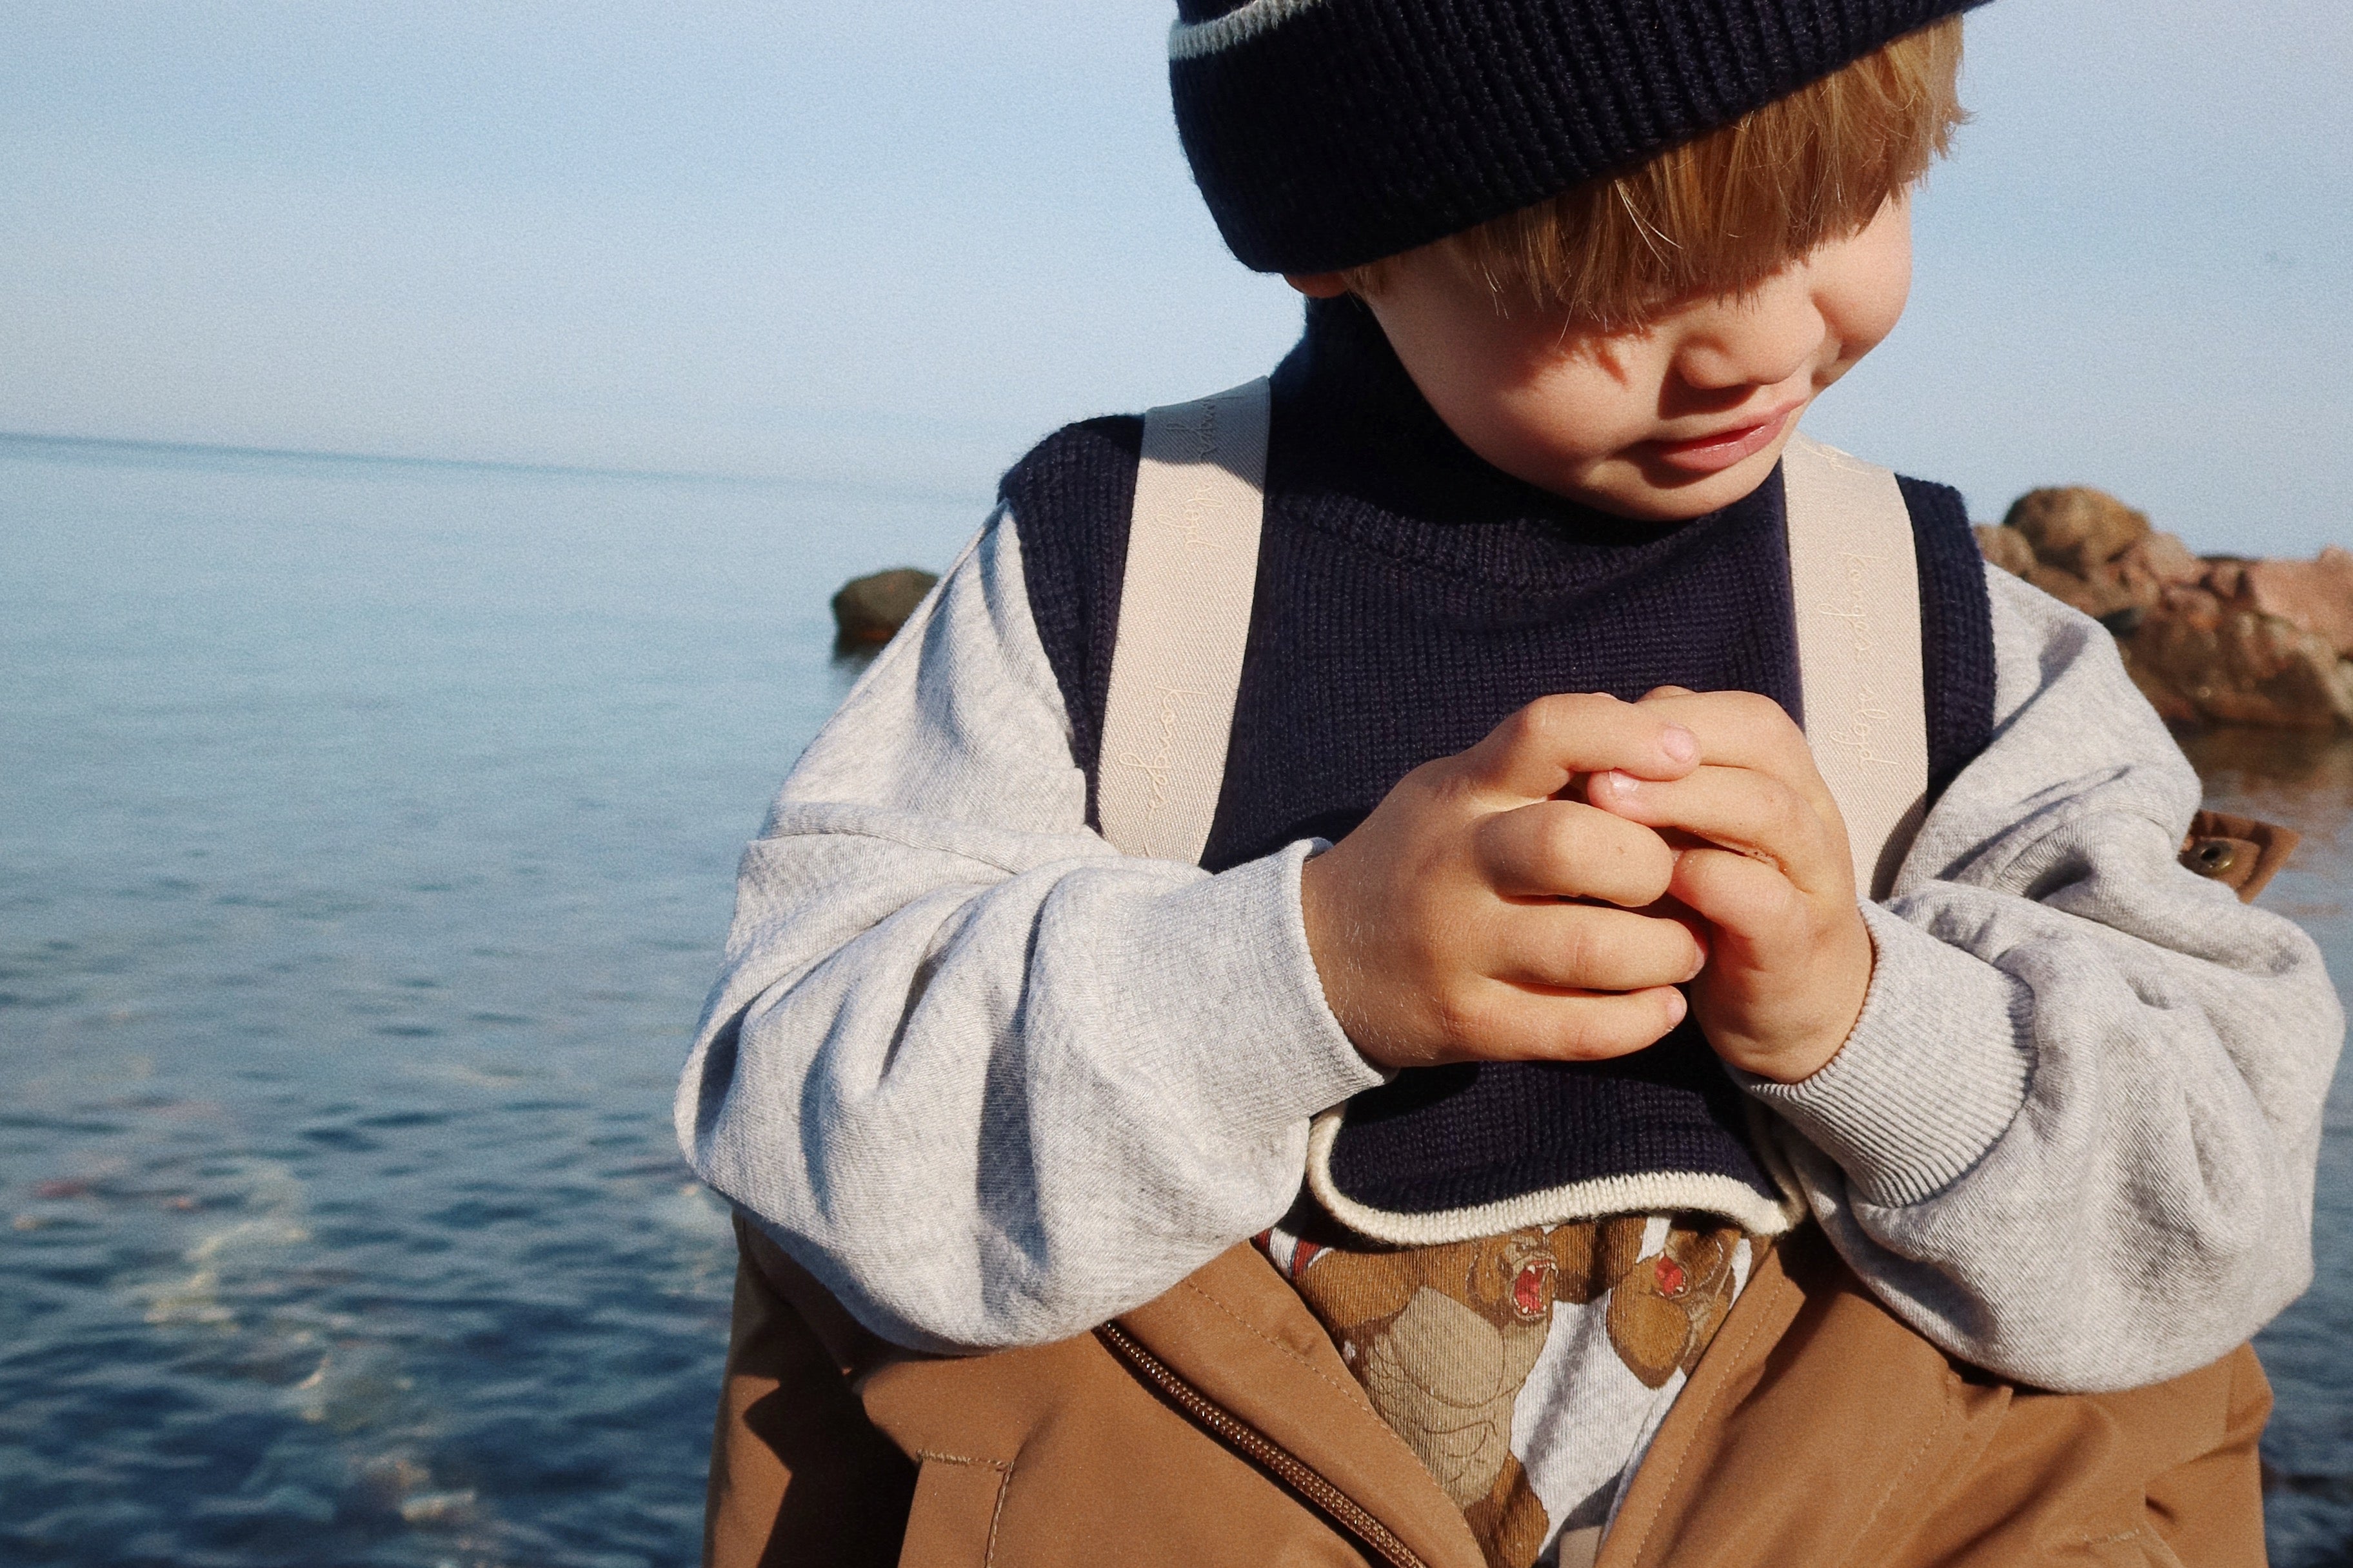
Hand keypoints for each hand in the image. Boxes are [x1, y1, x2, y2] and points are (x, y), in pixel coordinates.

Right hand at [1300, 694, 1710, 1071]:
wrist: (1320, 959)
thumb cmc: (1426, 857)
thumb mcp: (1460, 788)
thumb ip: (1547, 763)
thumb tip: (1668, 725)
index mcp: (1463, 791)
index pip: (1544, 733)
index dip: (1624, 735)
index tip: (1685, 754)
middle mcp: (1455, 864)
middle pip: (1572, 844)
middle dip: (1651, 864)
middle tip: (1675, 881)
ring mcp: (1457, 949)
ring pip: (1590, 949)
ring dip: (1665, 951)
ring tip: (1684, 949)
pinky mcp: (1469, 1023)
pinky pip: (1577, 1030)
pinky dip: (1641, 1020)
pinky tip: (1662, 1006)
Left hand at [1584, 688, 1872, 1082]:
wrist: (1789, 1008)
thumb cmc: (1712, 902)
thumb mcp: (1679, 832)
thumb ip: (1645, 784)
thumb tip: (1572, 738)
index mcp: (1779, 774)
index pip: (1735, 713)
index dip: (1660, 716)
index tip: (1587, 735)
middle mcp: (1808, 812)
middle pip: (1760, 742)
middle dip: (1668, 748)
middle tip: (1589, 767)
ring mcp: (1812, 879)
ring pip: (1771, 813)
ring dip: (1687, 801)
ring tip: (1607, 804)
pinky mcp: (1798, 948)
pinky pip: (1769, 903)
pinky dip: (1713, 884)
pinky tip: (1658, 881)